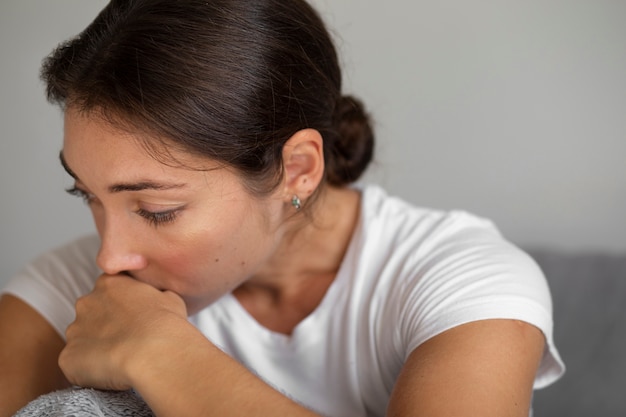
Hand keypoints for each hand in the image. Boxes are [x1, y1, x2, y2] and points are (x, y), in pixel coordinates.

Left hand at [59, 274, 188, 389]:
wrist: (154, 352)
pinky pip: (76, 365)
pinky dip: (90, 371)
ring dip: (97, 349)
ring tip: (121, 360)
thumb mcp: (171, 298)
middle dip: (105, 327)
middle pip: (91, 314)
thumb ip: (155, 295)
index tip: (135, 319)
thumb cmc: (166, 324)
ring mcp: (74, 331)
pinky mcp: (67, 358)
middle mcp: (86, 303)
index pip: (109, 291)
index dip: (123, 307)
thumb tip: (159, 300)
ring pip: (82, 341)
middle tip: (128, 340)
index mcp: (109, 283)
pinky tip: (111, 373)